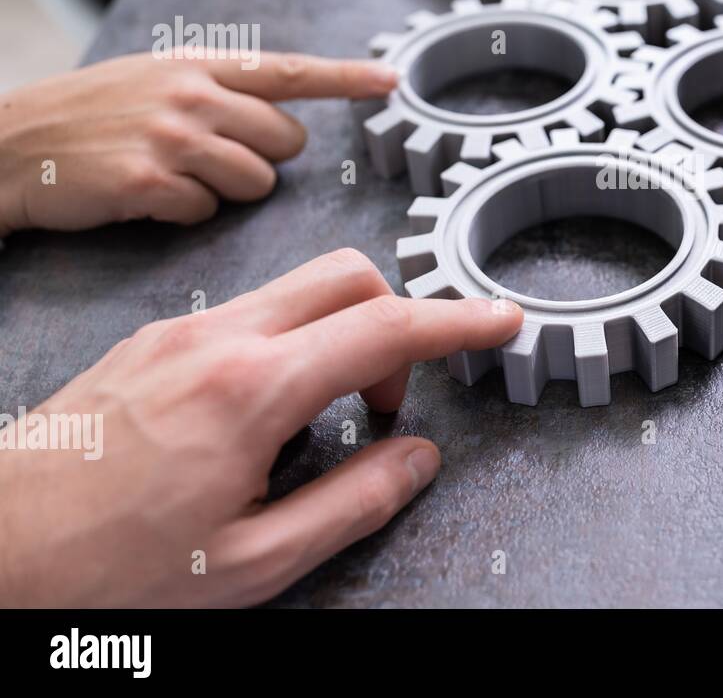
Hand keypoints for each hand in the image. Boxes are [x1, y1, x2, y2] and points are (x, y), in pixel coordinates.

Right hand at [0, 51, 396, 237]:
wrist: (5, 144)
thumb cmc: (88, 117)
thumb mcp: (152, 78)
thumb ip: (217, 88)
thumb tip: (282, 114)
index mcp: (197, 66)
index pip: (289, 70)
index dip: (346, 78)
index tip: (391, 80)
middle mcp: (191, 94)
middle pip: (287, 142)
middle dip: (262, 158)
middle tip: (207, 157)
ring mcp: (171, 136)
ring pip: (257, 183)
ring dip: (225, 191)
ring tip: (173, 175)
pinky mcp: (150, 181)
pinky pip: (207, 212)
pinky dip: (183, 214)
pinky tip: (145, 197)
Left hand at [0, 249, 522, 606]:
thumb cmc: (100, 569)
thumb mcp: (248, 561)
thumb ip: (352, 504)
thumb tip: (415, 460)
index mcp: (250, 392)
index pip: (384, 329)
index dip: (456, 322)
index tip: (500, 319)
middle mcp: (216, 340)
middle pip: (346, 275)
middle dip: (395, 320)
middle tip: (383, 404)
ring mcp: (178, 332)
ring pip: (297, 289)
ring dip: (338, 335)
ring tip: (317, 423)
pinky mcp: (151, 340)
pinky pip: (249, 312)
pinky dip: (286, 343)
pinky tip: (260, 416)